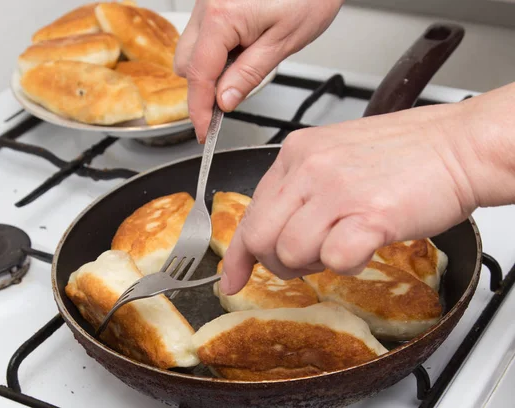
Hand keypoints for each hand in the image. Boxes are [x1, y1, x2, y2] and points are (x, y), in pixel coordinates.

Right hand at [173, 0, 342, 142]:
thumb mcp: (283, 43)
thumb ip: (248, 75)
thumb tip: (224, 102)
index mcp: (221, 17)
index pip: (199, 76)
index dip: (200, 110)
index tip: (205, 132)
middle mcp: (207, 5)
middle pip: (187, 63)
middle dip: (204, 86)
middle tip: (234, 93)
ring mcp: (208, 0)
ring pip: (191, 48)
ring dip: (210, 66)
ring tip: (246, 60)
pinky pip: (203, 33)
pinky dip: (216, 48)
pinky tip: (243, 45)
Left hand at [220, 82, 514, 294]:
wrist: (459, 145)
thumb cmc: (405, 153)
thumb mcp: (334, 155)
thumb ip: (299, 189)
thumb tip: (273, 230)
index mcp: (295, 153)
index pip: (249, 214)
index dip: (237, 255)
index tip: (231, 278)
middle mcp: (308, 168)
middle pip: (261, 239)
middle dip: (278, 263)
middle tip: (305, 261)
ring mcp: (337, 190)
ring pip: (291, 253)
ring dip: (315, 263)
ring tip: (343, 245)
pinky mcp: (369, 214)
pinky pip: (333, 259)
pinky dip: (346, 264)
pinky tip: (363, 248)